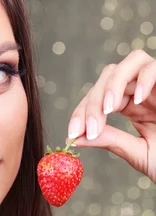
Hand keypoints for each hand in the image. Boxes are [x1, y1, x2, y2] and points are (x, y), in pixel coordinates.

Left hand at [66, 50, 155, 182]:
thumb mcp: (139, 153)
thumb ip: (111, 141)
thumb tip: (77, 137)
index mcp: (132, 107)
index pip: (98, 98)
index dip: (82, 112)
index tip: (71, 133)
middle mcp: (144, 91)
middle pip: (109, 76)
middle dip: (93, 101)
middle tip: (88, 127)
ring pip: (132, 62)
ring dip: (114, 83)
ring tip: (108, 109)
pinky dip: (145, 79)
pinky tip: (136, 101)